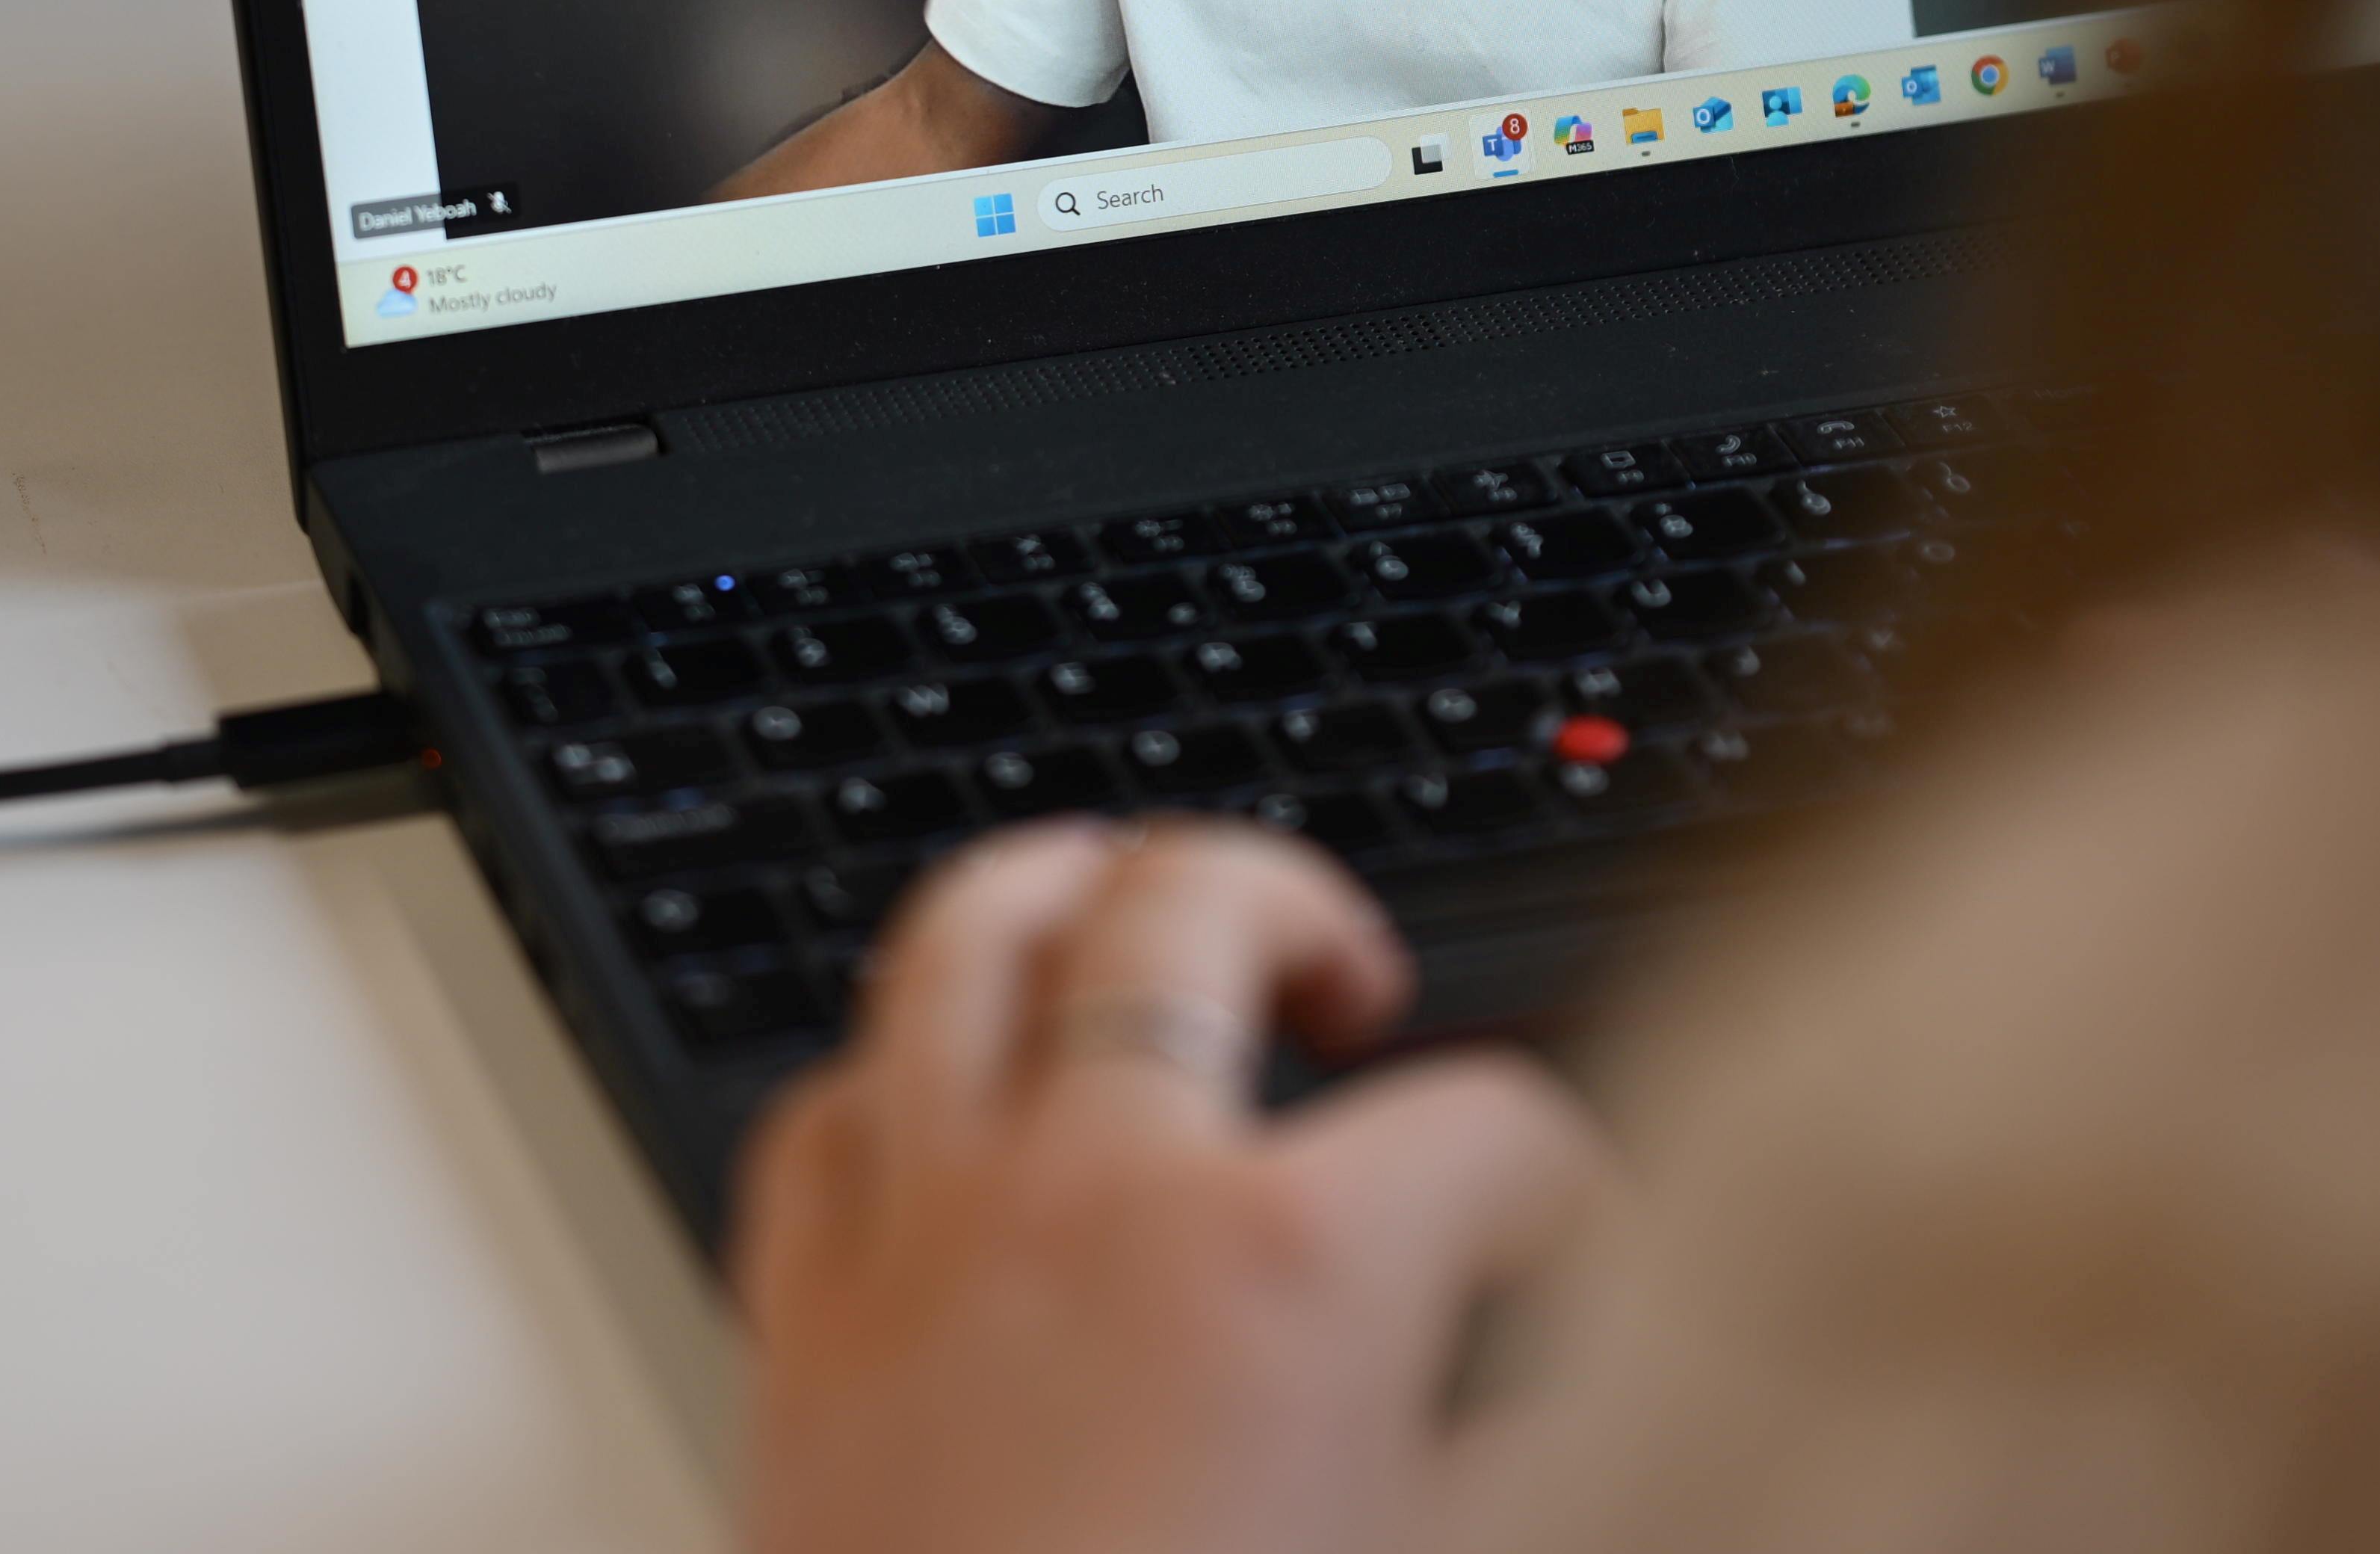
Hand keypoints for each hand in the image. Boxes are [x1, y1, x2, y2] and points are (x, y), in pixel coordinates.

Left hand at [731, 817, 1608, 1553]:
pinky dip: (887, 1070)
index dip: (1567, 1190)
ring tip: (1130, 906)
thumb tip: (1558, 1386)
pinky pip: (821, 1112)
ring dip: (1067, 892)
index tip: (1573, 1241)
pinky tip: (943, 1096)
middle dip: (1304, 905)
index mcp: (1295, 1262)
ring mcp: (932, 1236)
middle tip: (1358, 982)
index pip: (1498, 1127)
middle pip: (1196, 905)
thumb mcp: (1444, 1547)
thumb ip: (1517, 1450)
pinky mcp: (806, 1325)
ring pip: (966, 939)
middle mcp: (1099, 1192)